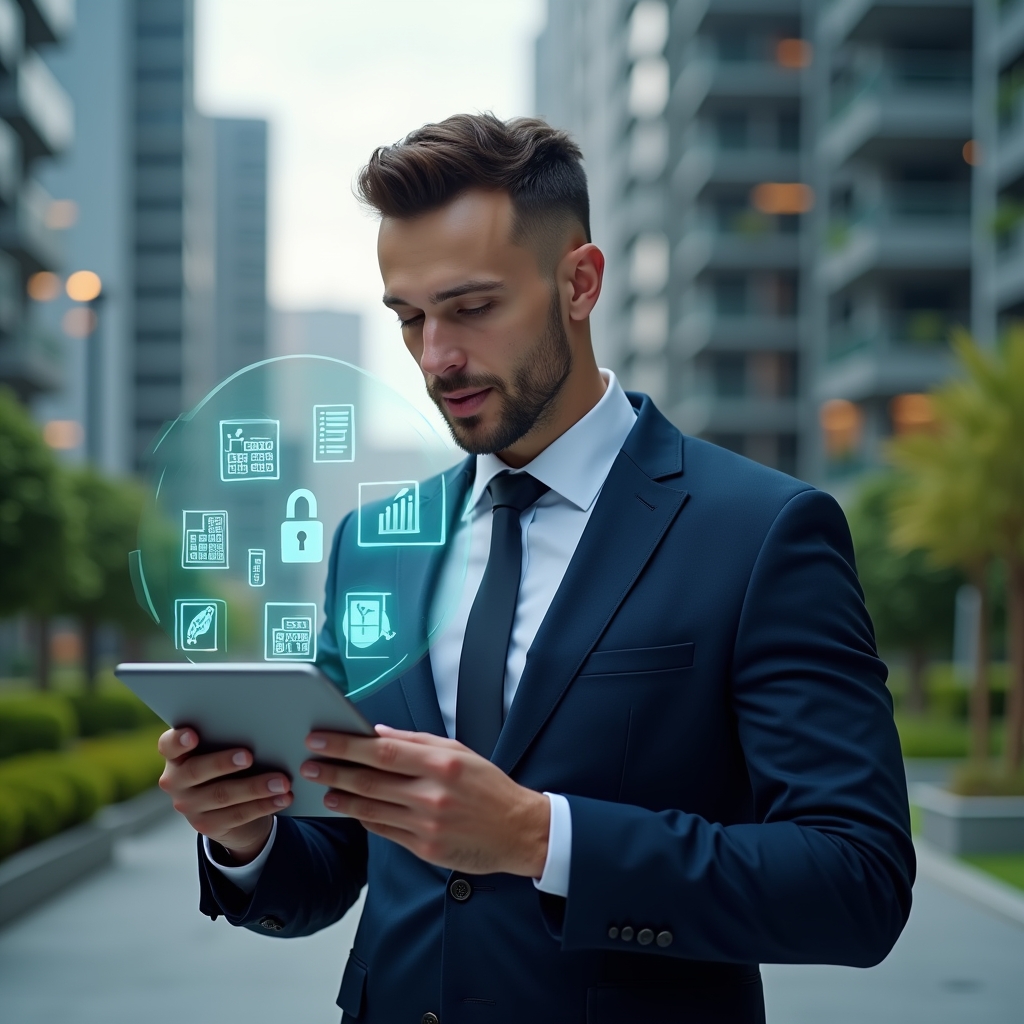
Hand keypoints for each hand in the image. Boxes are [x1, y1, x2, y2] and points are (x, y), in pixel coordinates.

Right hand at [157, 727, 292, 863]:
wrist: (229, 805)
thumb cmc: (228, 763)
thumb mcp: (222, 749)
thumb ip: (228, 738)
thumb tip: (261, 726)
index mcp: (177, 755)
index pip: (168, 745)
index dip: (178, 741)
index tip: (193, 735)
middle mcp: (176, 781)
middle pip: (195, 770)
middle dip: (222, 763)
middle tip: (249, 756)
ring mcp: (189, 806)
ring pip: (222, 795)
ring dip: (255, 788)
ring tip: (282, 782)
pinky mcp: (207, 825)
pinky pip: (238, 815)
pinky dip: (264, 805)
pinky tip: (283, 798)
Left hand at [300, 725, 548, 876]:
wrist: (518, 830)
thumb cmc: (489, 787)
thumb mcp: (459, 752)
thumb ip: (417, 742)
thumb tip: (377, 734)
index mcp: (440, 764)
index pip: (381, 752)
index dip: (345, 746)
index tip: (320, 740)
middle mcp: (431, 794)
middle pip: (369, 781)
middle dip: (333, 772)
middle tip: (308, 765)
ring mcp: (426, 824)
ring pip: (371, 809)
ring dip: (342, 799)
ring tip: (324, 789)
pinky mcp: (424, 848)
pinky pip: (384, 831)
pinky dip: (364, 819)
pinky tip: (353, 810)